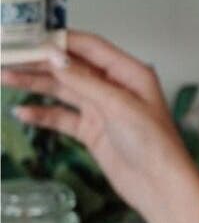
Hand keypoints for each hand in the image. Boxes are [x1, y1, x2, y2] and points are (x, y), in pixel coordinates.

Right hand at [1, 29, 198, 222]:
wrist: (159, 185)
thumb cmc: (153, 143)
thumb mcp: (118, 106)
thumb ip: (85, 81)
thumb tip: (55, 56)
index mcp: (130, 73)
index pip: (90, 47)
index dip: (60, 41)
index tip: (29, 37)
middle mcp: (116, 87)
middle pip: (72, 68)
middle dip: (40, 63)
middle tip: (7, 59)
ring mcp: (103, 109)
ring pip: (63, 90)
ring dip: (35, 85)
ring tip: (4, 78)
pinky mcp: (93, 131)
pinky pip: (63, 117)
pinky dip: (43, 114)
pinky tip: (22, 112)